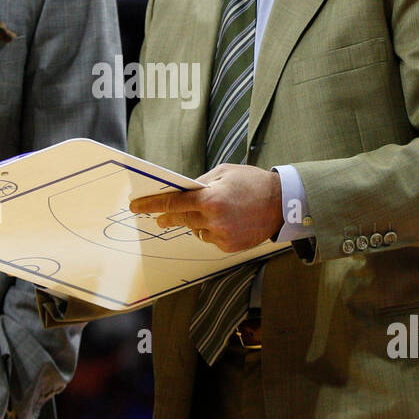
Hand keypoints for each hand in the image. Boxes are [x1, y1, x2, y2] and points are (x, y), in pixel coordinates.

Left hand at [128, 164, 282, 252]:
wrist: (282, 203)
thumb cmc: (252, 183)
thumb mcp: (223, 173)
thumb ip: (200, 183)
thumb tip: (181, 192)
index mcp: (209, 198)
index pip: (172, 203)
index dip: (151, 205)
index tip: (136, 207)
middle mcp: (213, 219)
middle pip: (180, 219)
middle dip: (168, 217)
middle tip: (160, 217)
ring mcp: (221, 235)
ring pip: (196, 230)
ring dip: (196, 222)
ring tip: (214, 212)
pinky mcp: (229, 246)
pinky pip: (211, 239)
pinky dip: (212, 231)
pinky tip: (227, 222)